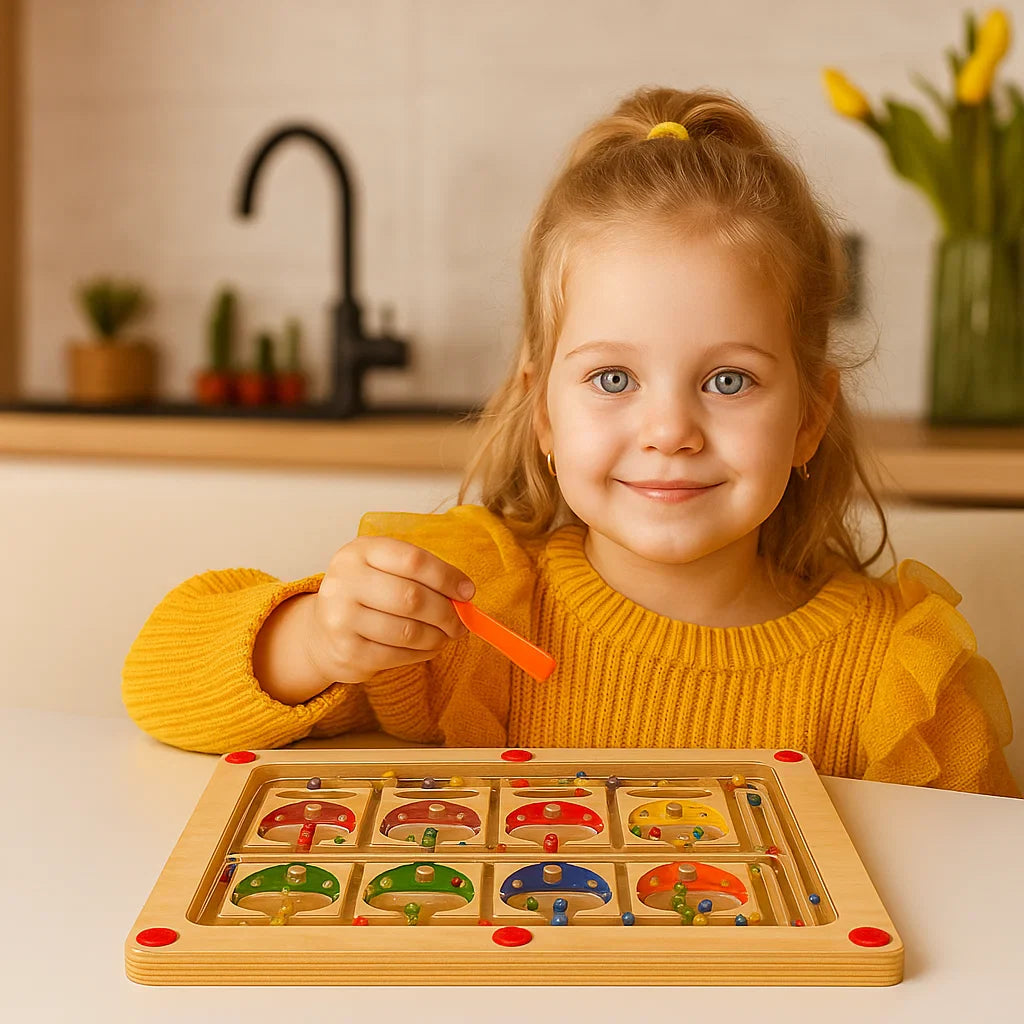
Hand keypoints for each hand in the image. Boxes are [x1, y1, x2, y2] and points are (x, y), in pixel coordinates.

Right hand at [306, 536, 474, 684]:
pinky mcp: (347, 651)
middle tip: (461, 622)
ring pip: (408, 631)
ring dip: (437, 636)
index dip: (447, 577)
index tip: (468, 592)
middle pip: (412, 598)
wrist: (322, 632)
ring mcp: (341, 618)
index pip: (413, 561)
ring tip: (445, 635)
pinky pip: (398, 655)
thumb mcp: (384, 569)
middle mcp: (345, 581)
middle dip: (446, 613)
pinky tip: (428, 647)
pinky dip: (422, 653)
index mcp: (359, 552)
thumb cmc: (366, 595)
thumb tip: (465, 594)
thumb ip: (421, 575)